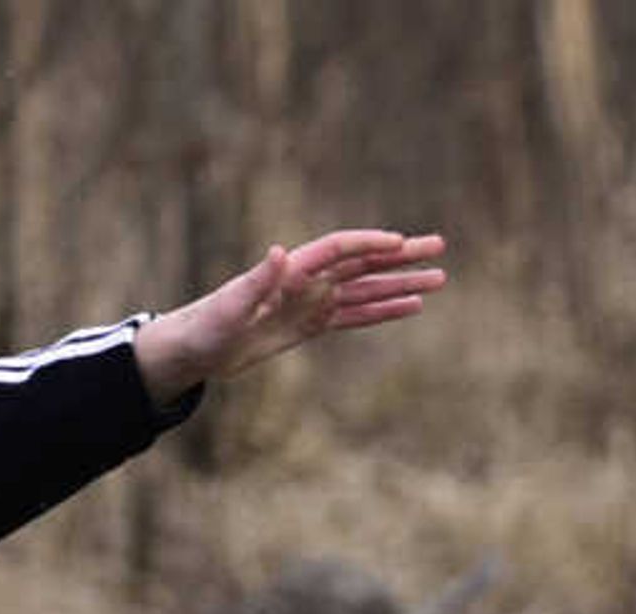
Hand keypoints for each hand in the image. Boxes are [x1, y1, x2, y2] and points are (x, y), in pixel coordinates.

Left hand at [132, 228, 447, 400]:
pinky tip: (410, 307)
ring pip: (366, 290)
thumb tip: (279, 252)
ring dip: (401, 285)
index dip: (368, 244)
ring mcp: (312, 303)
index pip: (338, 250)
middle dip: (401, 257)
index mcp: (290, 271)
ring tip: (439, 280)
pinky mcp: (311, 325)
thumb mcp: (229, 308)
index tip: (399, 242)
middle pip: (363, 263)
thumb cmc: (206, 327)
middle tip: (439, 248)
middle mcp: (307, 281)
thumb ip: (256, 281)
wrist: (196, 350)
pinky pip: (355, 317)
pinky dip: (383, 311)